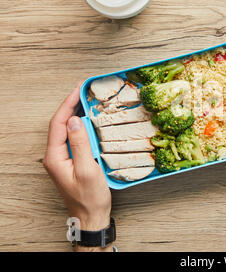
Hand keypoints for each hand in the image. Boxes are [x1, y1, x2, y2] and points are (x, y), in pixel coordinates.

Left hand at [43, 82, 112, 250]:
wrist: (91, 216)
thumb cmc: (90, 197)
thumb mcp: (88, 169)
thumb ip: (80, 144)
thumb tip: (75, 120)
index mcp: (55, 157)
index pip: (58, 124)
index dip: (68, 104)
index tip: (79, 89)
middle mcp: (54, 156)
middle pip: (60, 124)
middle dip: (70, 105)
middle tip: (84, 89)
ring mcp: (62, 159)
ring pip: (66, 130)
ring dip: (75, 114)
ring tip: (86, 99)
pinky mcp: (70, 161)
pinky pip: (73, 138)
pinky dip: (80, 126)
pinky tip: (89, 120)